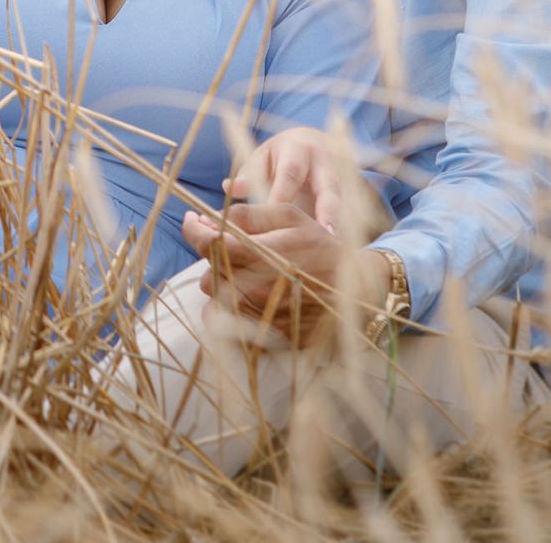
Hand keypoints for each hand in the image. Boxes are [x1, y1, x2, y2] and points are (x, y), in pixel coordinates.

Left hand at [183, 203, 387, 347]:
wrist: (358, 289)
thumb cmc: (321, 246)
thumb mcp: (291, 217)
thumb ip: (247, 215)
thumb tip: (207, 218)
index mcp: (262, 253)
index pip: (209, 244)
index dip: (193, 230)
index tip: (192, 220)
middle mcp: (258, 287)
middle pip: (207, 272)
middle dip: (213, 256)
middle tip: (231, 246)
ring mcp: (262, 315)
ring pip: (216, 297)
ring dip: (221, 280)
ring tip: (247, 270)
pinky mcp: (267, 335)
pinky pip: (228, 320)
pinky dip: (230, 305)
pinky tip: (249, 292)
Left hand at [226, 128, 357, 234]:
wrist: (312, 144)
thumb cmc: (279, 157)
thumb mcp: (262, 158)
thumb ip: (249, 173)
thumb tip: (230, 186)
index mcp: (299, 150)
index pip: (291, 174)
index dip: (283, 195)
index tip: (275, 216)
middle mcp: (324, 164)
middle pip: (328, 188)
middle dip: (328, 211)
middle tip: (325, 234)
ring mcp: (342, 180)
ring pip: (344, 203)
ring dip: (340, 224)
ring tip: (337, 245)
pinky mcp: (351, 195)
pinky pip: (352, 215)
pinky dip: (345, 231)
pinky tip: (340, 251)